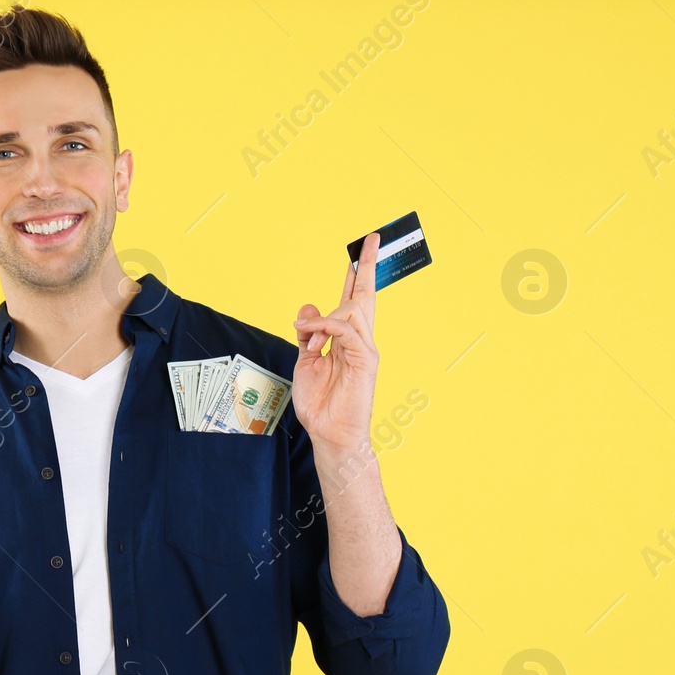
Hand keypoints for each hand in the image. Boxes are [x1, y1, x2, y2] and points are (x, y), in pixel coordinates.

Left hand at [291, 231, 379, 455]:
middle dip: (367, 266)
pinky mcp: (365, 360)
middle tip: (370, 240)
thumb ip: (306, 334)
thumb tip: (307, 309)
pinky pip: (346, 330)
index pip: (354, 298)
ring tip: (308, 344)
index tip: (364, 247)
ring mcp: (365, 349)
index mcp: (346, 339)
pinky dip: (325, 329)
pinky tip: (313, 342)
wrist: (330, 433)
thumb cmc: (320, 402)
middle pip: (364, 295)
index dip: (359, 272)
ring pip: (351, 309)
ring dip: (322, 321)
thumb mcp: (304, 362)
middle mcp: (360, 339)